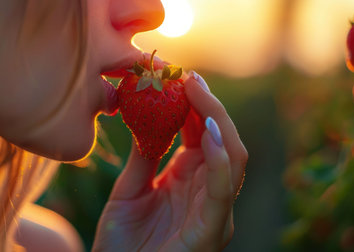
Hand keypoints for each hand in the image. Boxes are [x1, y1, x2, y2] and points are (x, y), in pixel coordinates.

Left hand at [92, 72, 247, 251]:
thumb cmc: (121, 244)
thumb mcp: (128, 192)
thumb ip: (144, 157)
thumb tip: (147, 114)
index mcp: (191, 181)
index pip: (202, 135)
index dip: (195, 105)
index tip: (181, 77)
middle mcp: (207, 193)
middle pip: (223, 141)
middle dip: (209, 106)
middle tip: (190, 78)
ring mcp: (214, 212)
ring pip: (232, 159)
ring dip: (217, 122)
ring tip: (197, 93)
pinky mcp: (212, 231)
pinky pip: (223, 191)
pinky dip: (221, 160)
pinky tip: (208, 132)